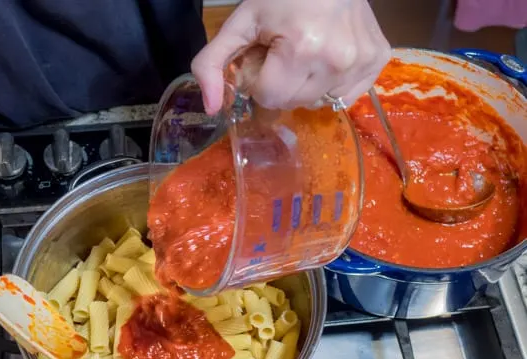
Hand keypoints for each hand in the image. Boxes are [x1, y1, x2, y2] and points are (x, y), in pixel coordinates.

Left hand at [192, 0, 391, 113]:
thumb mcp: (241, 22)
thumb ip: (213, 63)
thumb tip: (209, 108)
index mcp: (301, 49)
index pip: (268, 96)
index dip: (260, 78)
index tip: (266, 54)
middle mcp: (337, 60)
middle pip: (293, 102)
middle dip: (282, 83)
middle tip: (285, 51)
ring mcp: (361, 62)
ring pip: (317, 102)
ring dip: (306, 85)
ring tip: (307, 52)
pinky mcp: (378, 60)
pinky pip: (344, 96)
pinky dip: (331, 84)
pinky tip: (327, 58)